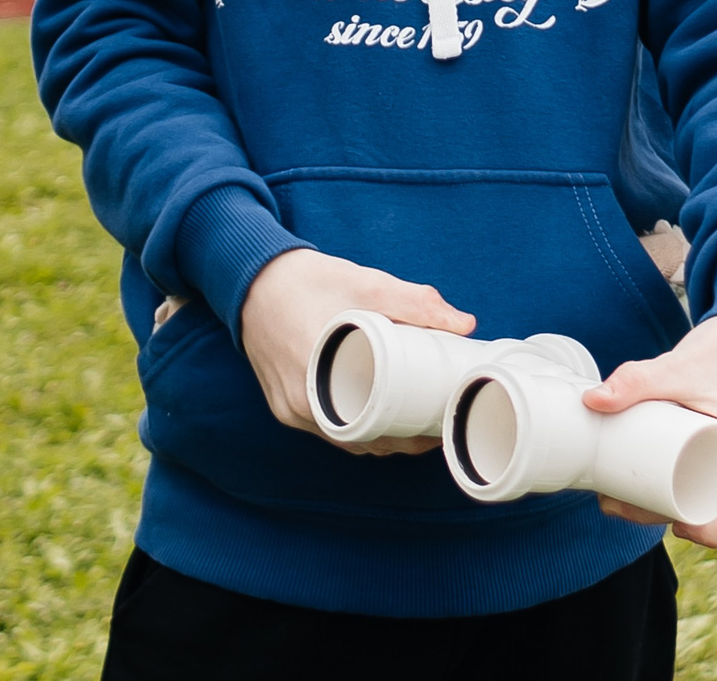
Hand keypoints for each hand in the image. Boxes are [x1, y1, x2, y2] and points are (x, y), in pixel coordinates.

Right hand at [238, 248, 473, 455]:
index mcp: (316, 380)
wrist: (251, 276)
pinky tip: (377, 420)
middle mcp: (298, 405)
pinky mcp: (283, 403)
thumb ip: (415, 302)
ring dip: (376, 437)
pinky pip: (325, 426)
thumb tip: (464, 323)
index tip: (437, 429)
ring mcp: (287, 408)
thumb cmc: (307, 280)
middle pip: (358, 439)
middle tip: (434, 425)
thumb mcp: (365, 283)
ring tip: (414, 424)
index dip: (408, 438)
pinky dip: (353, 428)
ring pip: (341, 437)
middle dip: (399, 440)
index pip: (370, 429)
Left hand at [582, 313, 716, 546]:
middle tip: (630, 507)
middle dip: (681, 520)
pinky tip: (676, 500)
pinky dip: (713, 500)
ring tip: (640, 499)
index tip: (675, 527)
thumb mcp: (680, 366)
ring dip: (695, 512)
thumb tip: (591, 401)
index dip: (714, 532)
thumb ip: (637, 380)